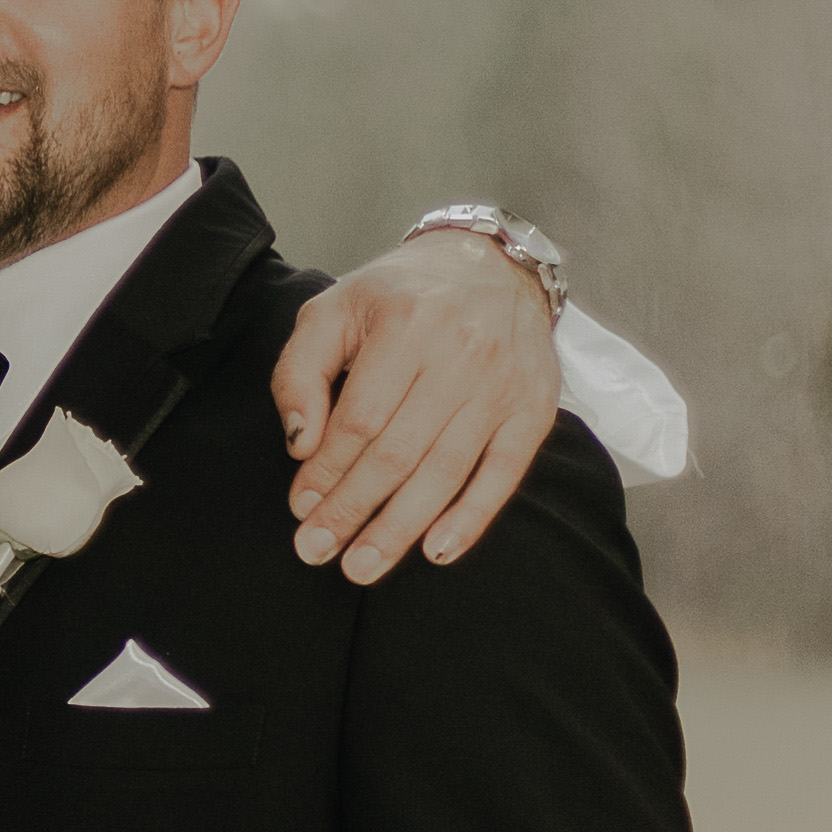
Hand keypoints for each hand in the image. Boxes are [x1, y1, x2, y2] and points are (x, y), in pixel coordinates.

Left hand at [274, 226, 557, 581]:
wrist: (493, 266)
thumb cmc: (402, 294)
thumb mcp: (334, 309)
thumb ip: (301, 371)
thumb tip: (298, 443)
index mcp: (406, 325)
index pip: (359, 419)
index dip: (326, 470)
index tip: (300, 507)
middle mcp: (461, 355)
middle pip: (398, 453)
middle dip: (352, 509)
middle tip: (317, 550)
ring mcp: (502, 386)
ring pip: (445, 472)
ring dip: (400, 528)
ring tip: (361, 565)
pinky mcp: (533, 410)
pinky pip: (503, 475)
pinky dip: (472, 519)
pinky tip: (437, 551)